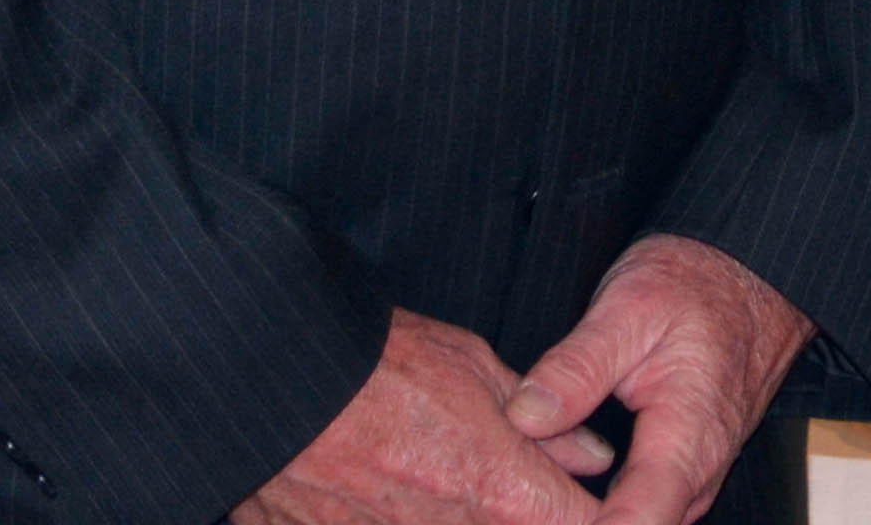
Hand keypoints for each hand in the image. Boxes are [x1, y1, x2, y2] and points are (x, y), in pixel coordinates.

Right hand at [241, 308, 600, 524]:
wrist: (273, 379)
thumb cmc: (373, 362)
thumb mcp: (473, 368)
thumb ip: (545, 424)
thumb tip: (593, 456)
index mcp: (501, 491)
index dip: (598, 513)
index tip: (587, 496)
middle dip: (530, 512)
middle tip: (518, 480)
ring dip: (473, 519)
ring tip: (444, 478)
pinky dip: (410, 520)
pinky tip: (398, 497)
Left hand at [503, 233, 818, 524]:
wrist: (747, 280)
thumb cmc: (694, 289)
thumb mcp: (627, 308)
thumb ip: (577, 367)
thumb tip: (525, 417)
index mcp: (687, 437)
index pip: (639, 522)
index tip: (547, 518)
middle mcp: (698, 473)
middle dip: (579, 521)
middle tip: (521, 500)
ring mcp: (695, 479)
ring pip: (640, 522)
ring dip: (590, 517)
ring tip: (538, 498)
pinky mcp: (684, 475)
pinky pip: (644, 509)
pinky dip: (606, 509)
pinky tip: (565, 493)